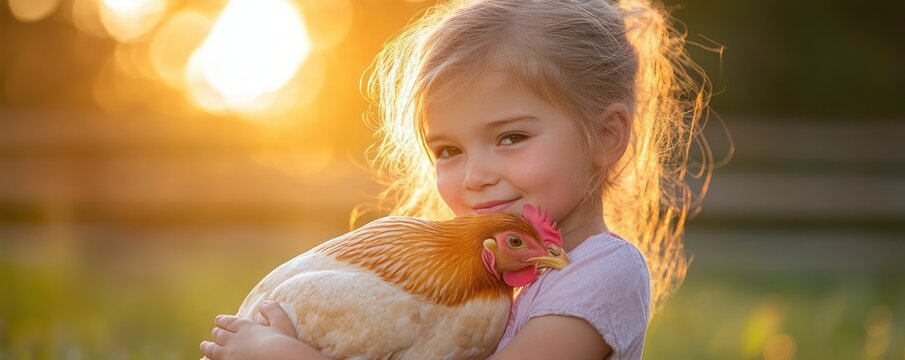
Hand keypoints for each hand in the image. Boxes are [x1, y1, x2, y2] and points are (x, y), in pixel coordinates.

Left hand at [201, 301, 321, 359]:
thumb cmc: (284, 343)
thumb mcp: (282, 323)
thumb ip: (273, 312)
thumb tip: (265, 302)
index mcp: (246, 328)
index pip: (230, 323)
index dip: (223, 321)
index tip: (218, 320)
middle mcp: (234, 340)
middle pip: (220, 335)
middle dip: (216, 333)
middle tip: (214, 332)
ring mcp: (230, 355)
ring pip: (213, 350)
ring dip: (207, 347)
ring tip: (203, 346)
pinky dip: (209, 359)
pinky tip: (206, 359)